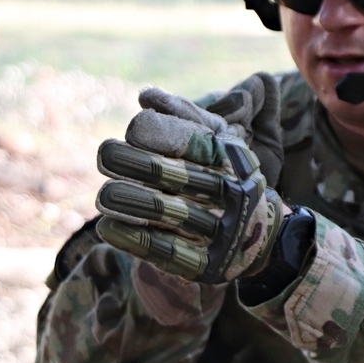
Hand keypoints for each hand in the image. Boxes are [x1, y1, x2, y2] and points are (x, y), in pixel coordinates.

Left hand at [94, 87, 286, 282]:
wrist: (261, 237)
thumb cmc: (226, 177)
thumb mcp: (217, 143)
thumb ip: (184, 117)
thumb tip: (146, 97)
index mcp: (235, 161)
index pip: (199, 144)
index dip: (163, 136)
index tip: (132, 131)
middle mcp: (234, 194)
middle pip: (184, 178)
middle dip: (142, 164)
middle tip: (106, 154)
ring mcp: (225, 233)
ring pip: (175, 215)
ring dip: (134, 203)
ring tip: (102, 195)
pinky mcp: (209, 266)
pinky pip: (171, 253)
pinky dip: (138, 241)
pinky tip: (108, 228)